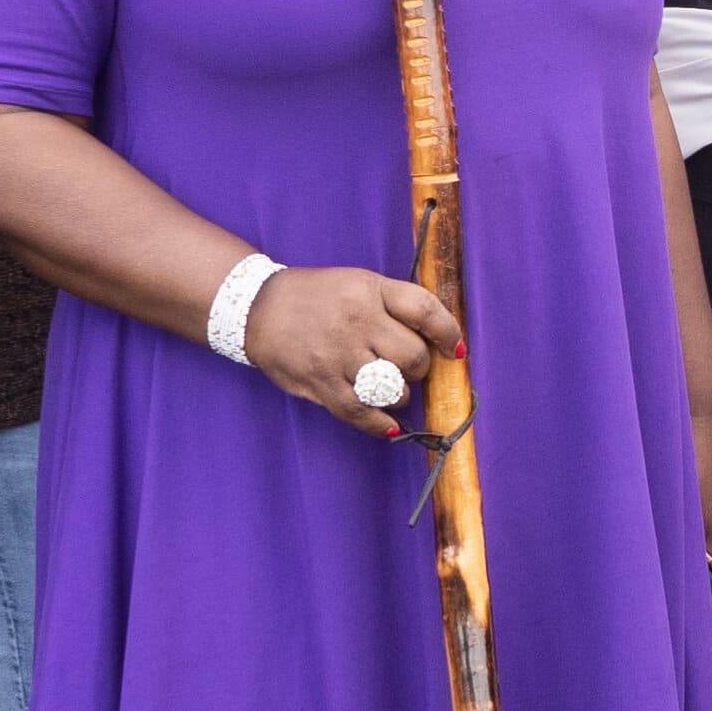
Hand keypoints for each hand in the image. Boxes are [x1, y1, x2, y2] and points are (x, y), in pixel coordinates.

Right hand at [244, 265, 457, 437]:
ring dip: (398, 394)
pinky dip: (379, 424)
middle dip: (418, 367)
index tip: (455, 350)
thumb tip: (440, 339)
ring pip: (393, 388)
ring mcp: (337, 354)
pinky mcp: (320, 382)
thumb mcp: (357, 283)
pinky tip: (388, 427)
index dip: (448, 333)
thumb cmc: (315, 297)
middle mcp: (356, 320)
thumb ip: (395, 305)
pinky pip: (360, 412)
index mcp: (369, 290)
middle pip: (414, 355)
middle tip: (405, 366)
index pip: (425, 310)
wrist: (256, 308)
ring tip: (385, 385)